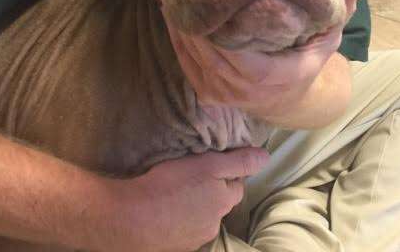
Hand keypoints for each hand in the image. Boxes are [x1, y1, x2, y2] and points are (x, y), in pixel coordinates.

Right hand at [105, 148, 268, 251]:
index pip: (237, 183)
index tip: (213, 159)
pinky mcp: (176, 245)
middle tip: (194, 172)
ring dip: (196, 203)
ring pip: (202, 215)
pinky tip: (167, 206)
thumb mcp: (208, 164)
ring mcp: (195, 237)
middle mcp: (214, 223)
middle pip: (220, 201)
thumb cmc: (171, 185)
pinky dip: (180, 216)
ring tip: (178, 189)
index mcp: (224, 201)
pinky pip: (184, 226)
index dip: (228, 170)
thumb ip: (238, 161)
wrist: (133, 218)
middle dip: (213, 188)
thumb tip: (267, 157)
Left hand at [160, 0, 363, 124]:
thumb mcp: (327, 36)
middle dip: (184, 17)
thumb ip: (344, 6)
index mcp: (264, 73)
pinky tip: (168, 15)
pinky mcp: (206, 93)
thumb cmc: (307, 63)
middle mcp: (237, 88)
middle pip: (201, 49)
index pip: (229, 46)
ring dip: (174, 25)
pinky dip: (175, 39)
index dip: (210, 21)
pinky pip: (184, 65)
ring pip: (188, 56)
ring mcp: (219, 94)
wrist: (290, 101)